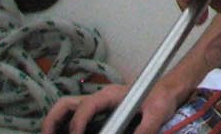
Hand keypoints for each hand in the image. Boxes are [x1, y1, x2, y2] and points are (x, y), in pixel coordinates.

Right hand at [41, 78, 186, 133]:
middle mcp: (98, 99)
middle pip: (65, 105)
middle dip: (52, 122)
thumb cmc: (161, 97)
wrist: (168, 90)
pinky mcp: (99, 115)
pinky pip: (77, 119)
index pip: (85, 106)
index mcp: (109, 95)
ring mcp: (97, 107)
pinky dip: (67, 128)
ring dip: (55, 125)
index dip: (77, 123)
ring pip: (67, 111)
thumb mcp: (157, 113)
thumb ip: (145, 129)